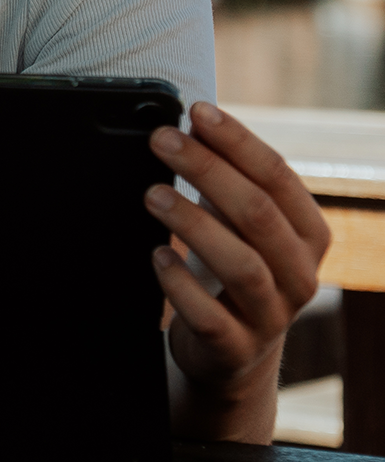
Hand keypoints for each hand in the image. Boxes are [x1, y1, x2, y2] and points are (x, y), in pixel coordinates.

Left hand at [145, 101, 330, 442]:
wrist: (233, 350)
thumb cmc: (235, 264)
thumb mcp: (239, 221)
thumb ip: (225, 176)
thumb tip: (190, 123)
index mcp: (308, 232)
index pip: (278, 175)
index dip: (237, 139)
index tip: (197, 110)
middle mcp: (300, 274)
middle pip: (258, 213)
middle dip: (206, 169)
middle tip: (161, 140)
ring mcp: (272, 316)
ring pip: (241, 264)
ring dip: (192, 221)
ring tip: (152, 193)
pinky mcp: (237, 350)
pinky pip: (210, 316)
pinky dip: (180, 283)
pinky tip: (158, 255)